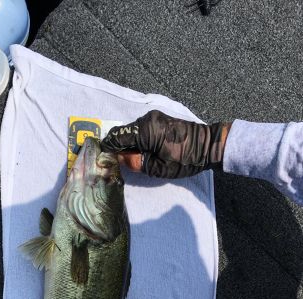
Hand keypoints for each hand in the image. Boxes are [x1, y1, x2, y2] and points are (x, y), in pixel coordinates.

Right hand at [101, 110, 231, 177]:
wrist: (209, 146)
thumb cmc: (185, 159)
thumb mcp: (158, 168)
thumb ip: (135, 163)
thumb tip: (119, 159)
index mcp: (145, 130)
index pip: (116, 137)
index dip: (107, 148)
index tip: (102, 159)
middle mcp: (146, 119)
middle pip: (122, 133)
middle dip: (116, 147)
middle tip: (114, 163)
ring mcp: (154, 117)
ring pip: (131, 131)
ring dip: (127, 144)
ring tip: (127, 160)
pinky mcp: (160, 120)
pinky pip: (140, 129)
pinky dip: (136, 140)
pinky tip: (139, 152)